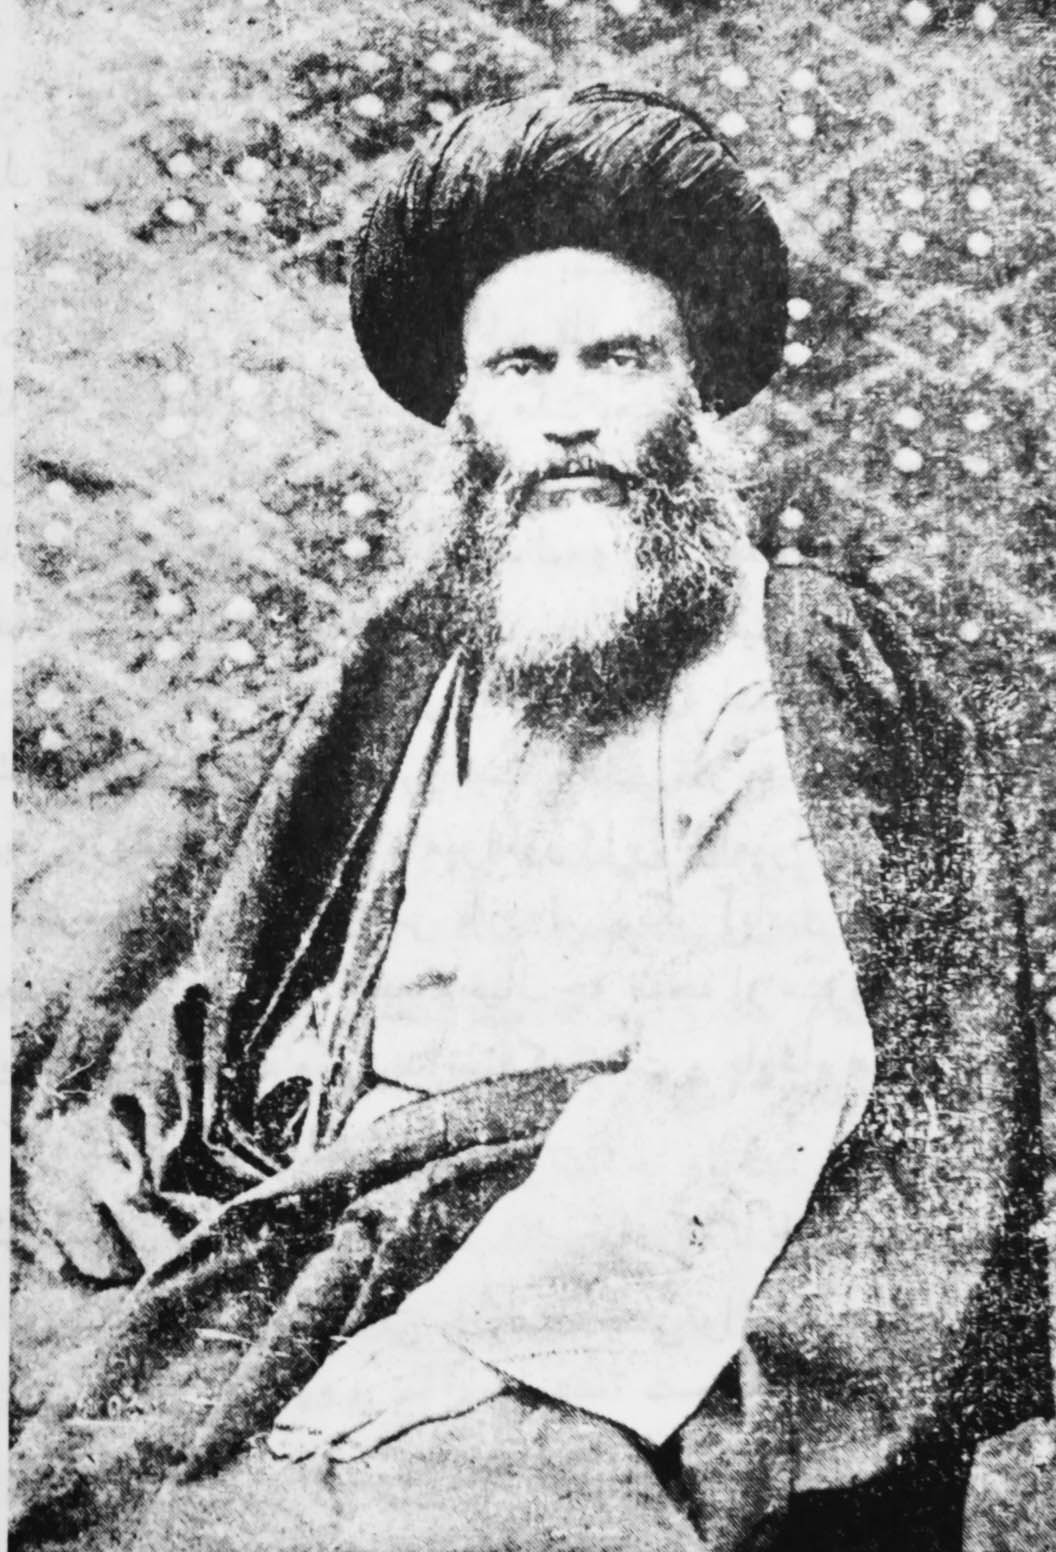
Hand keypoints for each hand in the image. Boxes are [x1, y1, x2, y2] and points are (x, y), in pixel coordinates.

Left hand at [266, 1314, 505, 1463]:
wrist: (495, 1323)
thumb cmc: (457, 1322)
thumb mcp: (420, 1320)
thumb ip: (396, 1332)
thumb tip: (386, 1331)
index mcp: (384, 1336)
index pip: (337, 1369)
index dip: (309, 1395)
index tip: (284, 1419)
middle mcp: (386, 1357)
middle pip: (337, 1393)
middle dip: (305, 1420)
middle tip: (278, 1444)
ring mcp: (404, 1378)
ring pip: (353, 1409)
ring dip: (322, 1433)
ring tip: (296, 1453)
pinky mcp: (425, 1400)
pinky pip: (386, 1422)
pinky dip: (363, 1437)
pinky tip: (341, 1453)